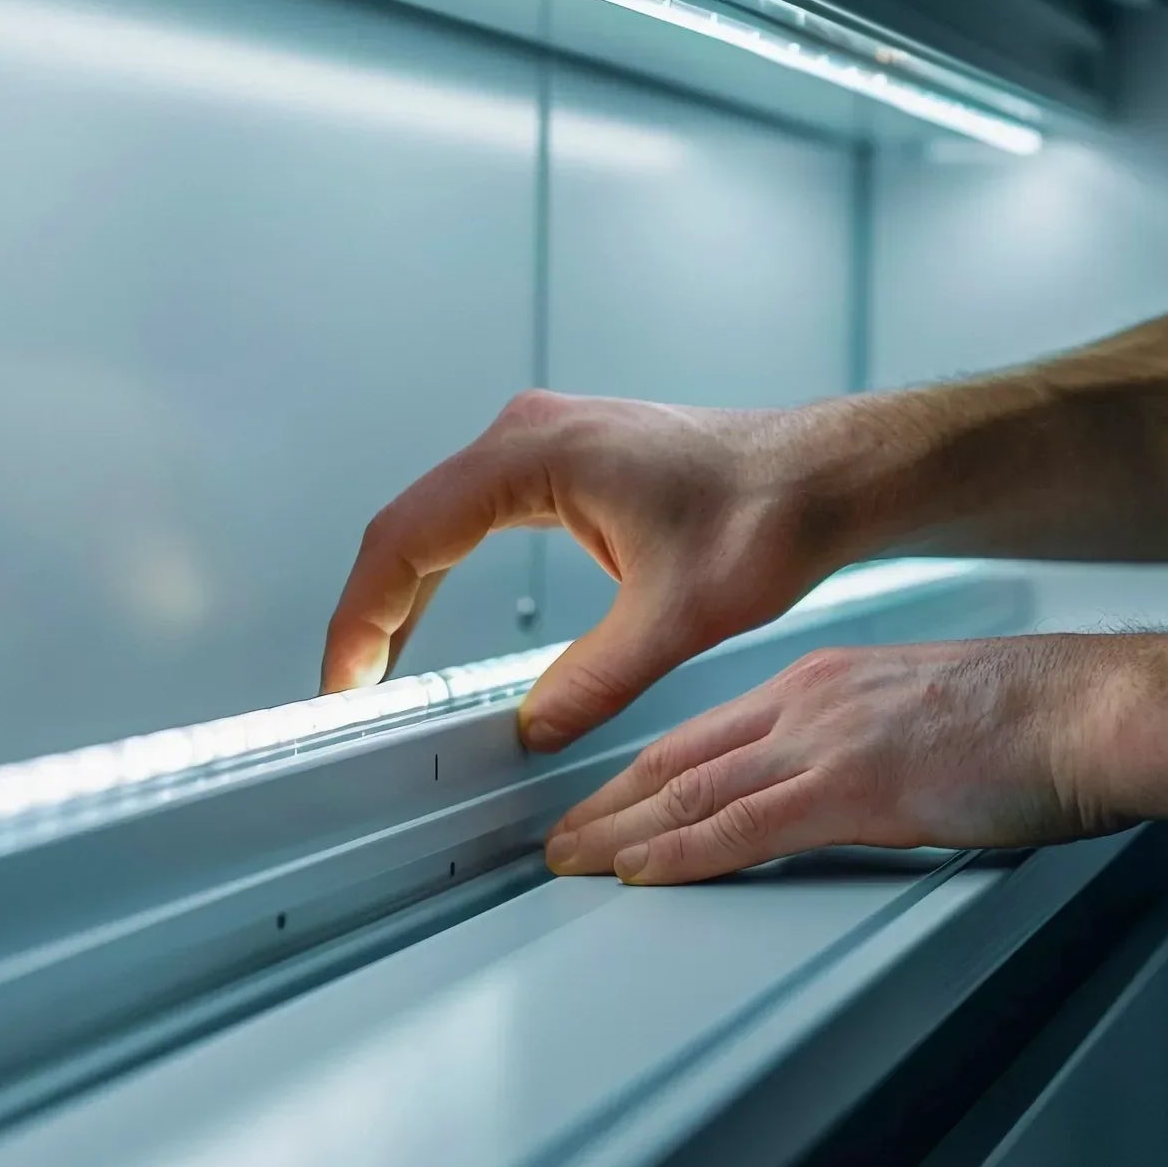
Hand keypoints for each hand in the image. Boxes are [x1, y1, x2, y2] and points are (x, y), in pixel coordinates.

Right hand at [323, 390, 872, 750]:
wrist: (822, 475)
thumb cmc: (768, 513)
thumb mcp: (677, 617)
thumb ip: (595, 679)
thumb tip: (530, 732)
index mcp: (534, 452)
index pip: (408, 538)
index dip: (363, 617)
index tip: (345, 682)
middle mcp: (526, 434)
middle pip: (407, 528)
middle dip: (369, 613)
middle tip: (348, 694)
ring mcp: (540, 443)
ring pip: (433, 522)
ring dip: (399, 595)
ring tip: (373, 673)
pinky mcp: (560, 463)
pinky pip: (471, 518)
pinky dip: (439, 574)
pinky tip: (427, 625)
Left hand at [542, 637, 1126, 883]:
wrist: (1089, 708)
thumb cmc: (1033, 718)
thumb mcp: (922, 718)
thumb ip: (867, 747)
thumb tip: (846, 789)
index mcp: (824, 680)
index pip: (706, 732)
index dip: (642, 773)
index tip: (604, 802)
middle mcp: (809, 699)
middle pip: (681, 758)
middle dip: (610, 804)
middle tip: (559, 841)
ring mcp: (827, 739)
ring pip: (695, 790)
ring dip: (623, 832)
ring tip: (573, 863)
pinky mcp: (855, 785)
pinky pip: (746, 825)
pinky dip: (685, 851)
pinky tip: (646, 870)